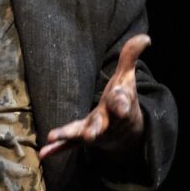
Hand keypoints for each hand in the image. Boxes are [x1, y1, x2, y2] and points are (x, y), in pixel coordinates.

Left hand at [38, 34, 150, 159]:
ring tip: (53, 135)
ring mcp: (94, 132)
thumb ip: (131, 57)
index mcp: (120, 105)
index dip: (122, 102)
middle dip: (96, 129)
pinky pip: (68, 145)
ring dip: (68, 135)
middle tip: (90, 134)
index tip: (121, 104)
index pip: (122, 102)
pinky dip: (57, 149)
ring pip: (81, 135)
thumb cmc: (124, 99)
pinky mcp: (81, 139)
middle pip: (102, 124)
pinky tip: (43, 153)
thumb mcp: (128, 78)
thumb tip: (146, 37)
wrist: (127, 133)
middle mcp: (107, 121)